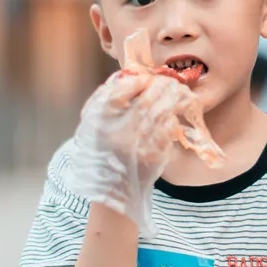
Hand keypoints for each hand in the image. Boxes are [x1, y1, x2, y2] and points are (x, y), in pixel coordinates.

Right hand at [62, 72, 183, 233]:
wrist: (111, 191)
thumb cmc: (100, 153)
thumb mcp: (91, 125)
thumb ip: (103, 99)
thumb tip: (125, 75)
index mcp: (99, 122)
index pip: (120, 91)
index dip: (135, 81)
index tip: (144, 79)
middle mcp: (119, 132)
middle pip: (145, 100)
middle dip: (160, 87)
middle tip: (166, 81)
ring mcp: (138, 145)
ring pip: (161, 113)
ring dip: (171, 99)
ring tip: (176, 92)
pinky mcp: (155, 156)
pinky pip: (168, 130)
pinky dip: (172, 119)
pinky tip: (172, 115)